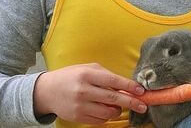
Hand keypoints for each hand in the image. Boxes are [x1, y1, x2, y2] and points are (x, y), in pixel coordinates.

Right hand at [33, 63, 147, 124]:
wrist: (47, 91)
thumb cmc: (72, 76)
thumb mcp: (88, 69)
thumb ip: (107, 76)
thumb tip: (126, 86)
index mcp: (87, 75)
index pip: (113, 81)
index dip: (129, 86)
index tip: (141, 91)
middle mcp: (83, 91)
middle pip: (113, 99)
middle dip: (131, 102)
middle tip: (143, 105)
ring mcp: (80, 106)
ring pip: (108, 112)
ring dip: (118, 110)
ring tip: (119, 106)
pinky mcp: (78, 117)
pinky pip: (99, 120)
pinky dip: (107, 116)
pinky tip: (106, 110)